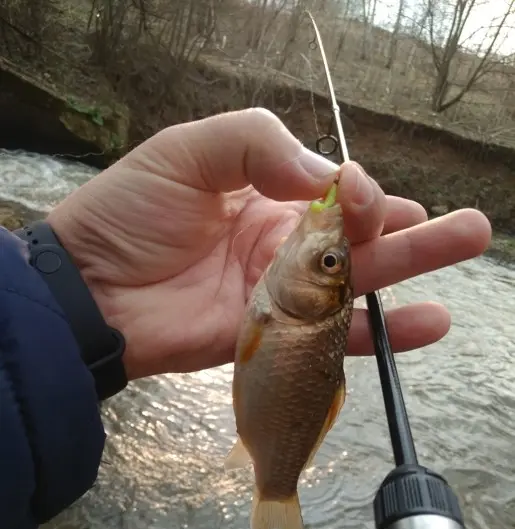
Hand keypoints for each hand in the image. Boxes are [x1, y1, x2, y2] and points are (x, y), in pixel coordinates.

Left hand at [47, 108, 490, 379]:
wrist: (89, 291)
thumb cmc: (129, 213)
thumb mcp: (188, 150)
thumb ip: (258, 143)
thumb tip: (325, 176)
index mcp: (263, 197)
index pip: (331, 193)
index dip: (358, 192)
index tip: (362, 195)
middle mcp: (280, 247)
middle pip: (358, 239)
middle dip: (411, 231)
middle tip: (466, 228)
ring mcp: (280, 298)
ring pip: (357, 285)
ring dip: (411, 272)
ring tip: (462, 252)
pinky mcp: (275, 341)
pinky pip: (335, 338)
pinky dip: (381, 332)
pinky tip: (427, 322)